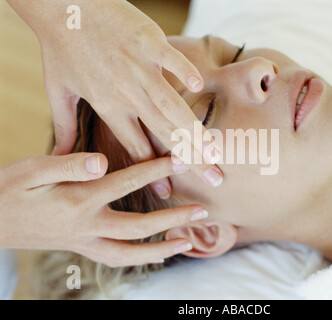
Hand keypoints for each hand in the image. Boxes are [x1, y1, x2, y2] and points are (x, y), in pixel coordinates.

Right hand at [0, 154, 207, 266]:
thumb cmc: (11, 188)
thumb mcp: (33, 168)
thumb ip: (69, 163)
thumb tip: (102, 161)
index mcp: (77, 199)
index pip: (126, 181)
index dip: (156, 168)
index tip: (182, 158)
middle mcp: (85, 225)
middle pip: (138, 227)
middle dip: (172, 218)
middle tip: (202, 210)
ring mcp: (83, 241)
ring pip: (128, 253)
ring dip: (160, 249)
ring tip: (187, 242)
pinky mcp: (81, 248)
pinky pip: (115, 258)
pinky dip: (139, 257)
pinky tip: (156, 252)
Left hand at [6, 0, 223, 196]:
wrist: (61, 6)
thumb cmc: (60, 48)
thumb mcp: (58, 91)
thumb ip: (64, 127)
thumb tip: (60, 156)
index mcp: (107, 106)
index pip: (136, 147)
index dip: (154, 171)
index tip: (170, 192)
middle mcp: (126, 92)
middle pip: (162, 132)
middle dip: (191, 159)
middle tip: (214, 178)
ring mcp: (138, 67)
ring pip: (170, 104)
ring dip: (193, 128)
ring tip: (215, 150)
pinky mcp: (146, 41)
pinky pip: (169, 58)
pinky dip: (183, 70)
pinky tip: (199, 86)